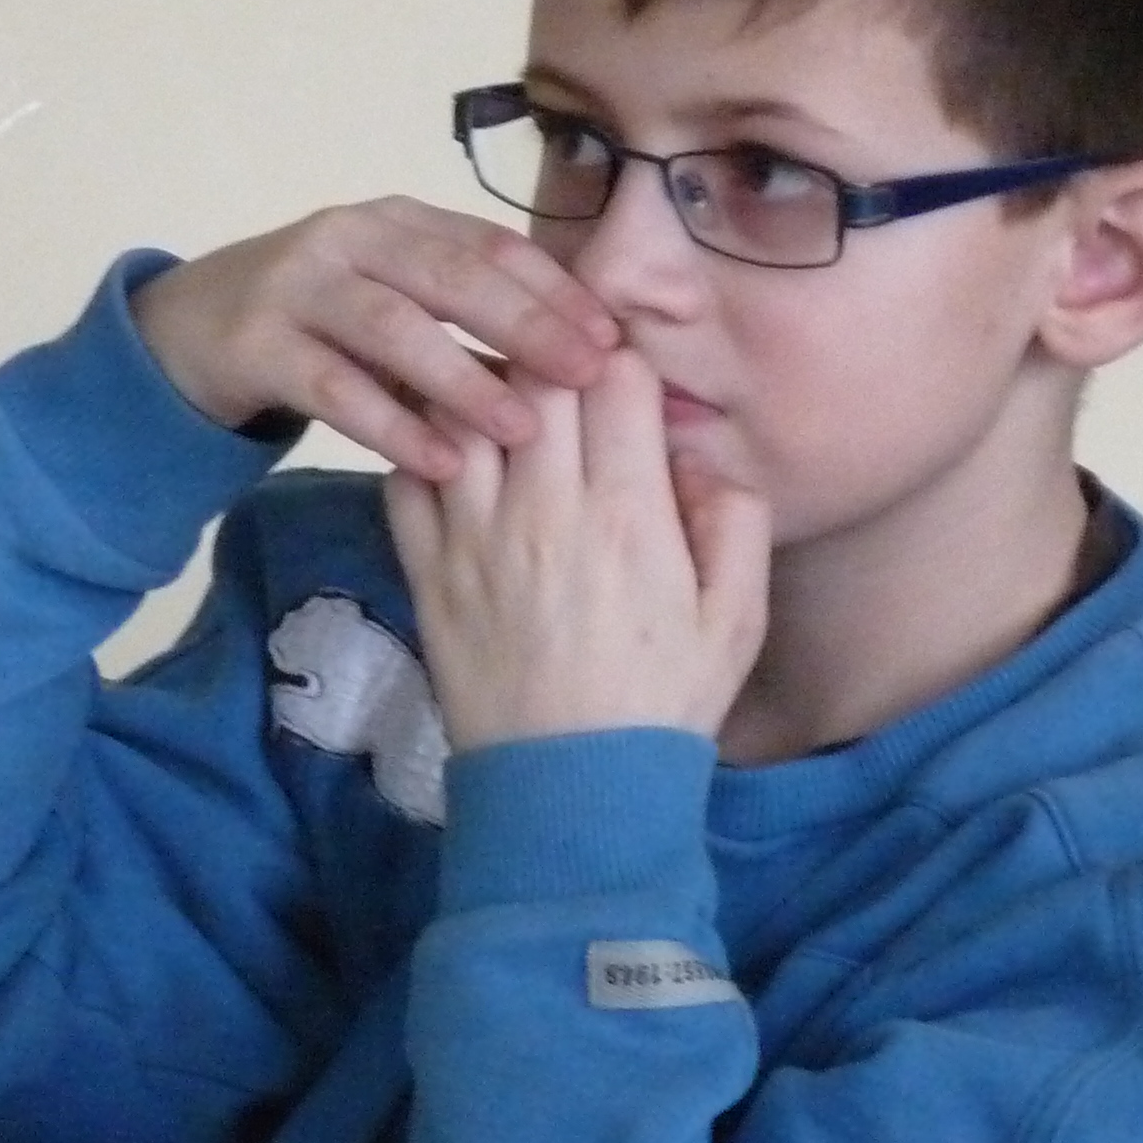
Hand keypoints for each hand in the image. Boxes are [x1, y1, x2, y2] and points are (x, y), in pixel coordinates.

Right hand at [132, 200, 620, 480]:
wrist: (185, 333)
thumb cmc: (316, 327)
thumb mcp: (391, 307)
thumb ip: (465, 324)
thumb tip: (578, 368)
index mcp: (395, 221)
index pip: (489, 243)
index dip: (554, 287)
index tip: (613, 338)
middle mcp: (347, 238)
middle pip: (450, 274)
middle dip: (527, 323)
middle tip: (589, 376)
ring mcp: (295, 286)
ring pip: (392, 326)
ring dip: (463, 377)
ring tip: (523, 428)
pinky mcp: (253, 342)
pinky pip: (332, 385)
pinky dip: (390, 424)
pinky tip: (438, 461)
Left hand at [380, 348, 768, 748]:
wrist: (571, 788)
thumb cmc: (663, 700)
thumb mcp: (738, 618)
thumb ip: (735, 519)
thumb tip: (698, 449)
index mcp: (630, 517)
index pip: (613, 377)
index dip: (619, 355)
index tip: (621, 367)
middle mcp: (545, 513)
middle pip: (531, 376)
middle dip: (548, 353)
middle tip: (558, 365)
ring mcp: (474, 539)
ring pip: (458, 413)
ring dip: (479, 389)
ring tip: (501, 397)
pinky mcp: (427, 570)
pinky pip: (404, 476)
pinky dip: (420, 446)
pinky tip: (450, 452)